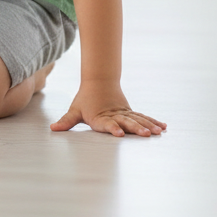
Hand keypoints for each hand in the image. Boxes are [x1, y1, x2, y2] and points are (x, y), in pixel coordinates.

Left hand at [50, 82, 165, 136]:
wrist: (98, 82)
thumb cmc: (85, 99)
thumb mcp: (75, 111)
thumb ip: (66, 121)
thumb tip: (53, 128)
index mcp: (101, 117)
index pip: (107, 124)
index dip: (113, 129)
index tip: (120, 134)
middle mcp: (115, 115)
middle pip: (127, 122)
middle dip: (136, 128)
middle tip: (146, 134)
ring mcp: (124, 113)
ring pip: (138, 119)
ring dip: (148, 125)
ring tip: (158, 132)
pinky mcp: (130, 112)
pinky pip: (143, 117)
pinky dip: (153, 121)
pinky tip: (163, 127)